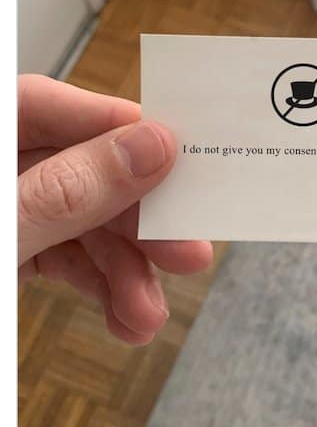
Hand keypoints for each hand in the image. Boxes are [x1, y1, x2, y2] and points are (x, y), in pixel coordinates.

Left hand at [18, 74, 211, 345]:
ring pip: (83, 222)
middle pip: (85, 171)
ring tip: (146, 317)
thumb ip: (68, 191)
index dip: (126, 132)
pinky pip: (66, 256)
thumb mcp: (4, 230)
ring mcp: (12, 208)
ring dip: (125, 271)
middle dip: (137, 223)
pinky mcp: (14, 247)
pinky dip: (99, 287)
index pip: (60, 108)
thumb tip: (152, 148)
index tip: (185, 159)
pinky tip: (125, 319)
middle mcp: (5, 166)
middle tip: (188, 254)